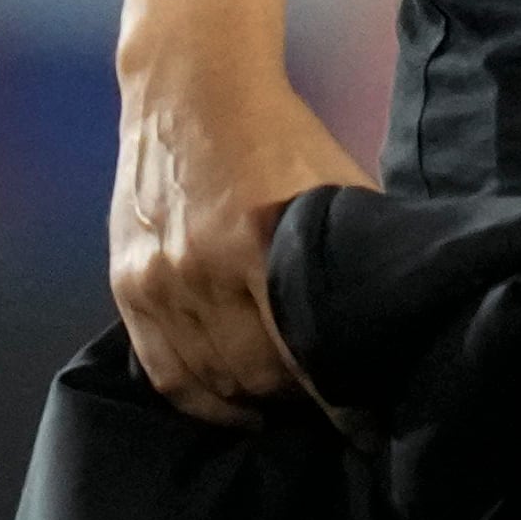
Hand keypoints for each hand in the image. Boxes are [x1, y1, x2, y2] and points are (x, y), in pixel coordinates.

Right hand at [108, 52, 373, 422]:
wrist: (190, 90)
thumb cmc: (279, 136)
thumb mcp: (335, 184)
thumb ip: (353, 252)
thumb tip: (393, 318)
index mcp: (261, 241)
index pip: (307, 353)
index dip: (341, 403)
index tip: (369, 429)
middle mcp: (203, 269)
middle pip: (259, 377)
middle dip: (302, 404)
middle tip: (334, 413)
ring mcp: (159, 280)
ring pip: (213, 381)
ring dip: (255, 407)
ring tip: (289, 414)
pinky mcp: (128, 286)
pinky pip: (164, 372)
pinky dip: (202, 402)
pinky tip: (235, 411)